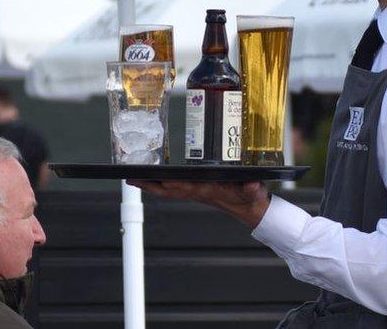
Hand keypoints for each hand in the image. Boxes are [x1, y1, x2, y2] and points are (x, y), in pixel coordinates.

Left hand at [128, 180, 270, 227]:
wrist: (249, 209)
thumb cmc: (250, 198)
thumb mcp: (254, 192)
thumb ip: (253, 189)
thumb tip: (253, 185)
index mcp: (208, 191)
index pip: (187, 188)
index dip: (172, 185)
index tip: (160, 180)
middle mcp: (197, 192)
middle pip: (168, 191)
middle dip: (150, 186)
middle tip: (131, 179)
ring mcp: (194, 192)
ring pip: (167, 190)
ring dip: (150, 186)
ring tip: (133, 178)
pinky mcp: (194, 190)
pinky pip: (172, 189)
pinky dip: (159, 185)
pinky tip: (151, 180)